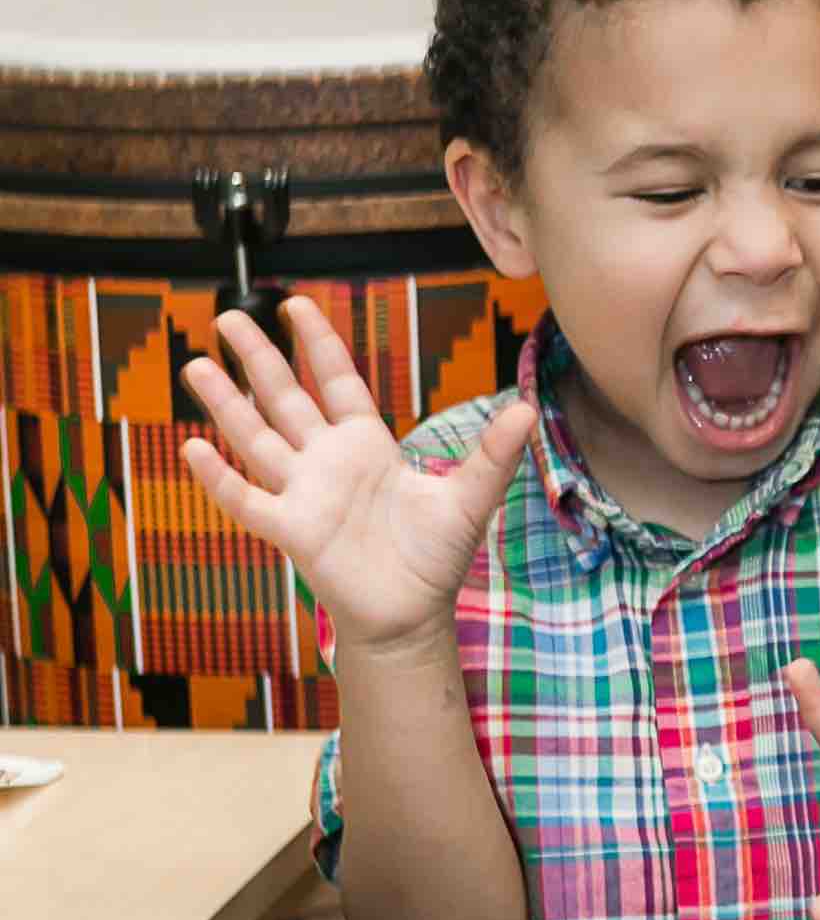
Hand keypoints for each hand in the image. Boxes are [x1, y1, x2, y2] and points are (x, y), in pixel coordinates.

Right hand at [180, 299, 533, 660]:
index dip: (318, 345)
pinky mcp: (291, 530)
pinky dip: (219, 476)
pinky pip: (246, 499)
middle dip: (259, 358)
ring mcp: (304, 493)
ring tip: (195, 364)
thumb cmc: (435, 555)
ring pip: (256, 438)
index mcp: (367, 445)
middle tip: (229, 317)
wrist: (413, 614)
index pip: (338, 382)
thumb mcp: (471, 495)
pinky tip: (191, 447)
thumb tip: (528, 408)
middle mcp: (328, 462)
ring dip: (226, 404)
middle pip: (286, 398)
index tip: (296, 305)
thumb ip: (494, 452)